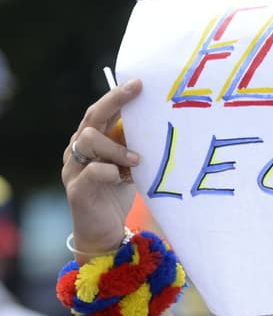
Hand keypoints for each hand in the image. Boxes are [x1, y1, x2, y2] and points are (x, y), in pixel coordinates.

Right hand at [62, 78, 142, 254]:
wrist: (103, 231)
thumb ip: (133, 146)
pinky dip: (112, 172)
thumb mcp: (129, 166)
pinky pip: (93, 171)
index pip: (100, 112)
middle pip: (91, 118)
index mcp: (90, 142)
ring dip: (117, 147)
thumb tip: (156, 123)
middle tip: (138, 97)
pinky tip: (124, 179)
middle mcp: (77, 151)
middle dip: (115, 103)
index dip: (117, 96)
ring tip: (137, 161)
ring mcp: (74, 169)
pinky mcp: (77, 190)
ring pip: (89, 140)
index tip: (139, 84)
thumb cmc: (116, 194)